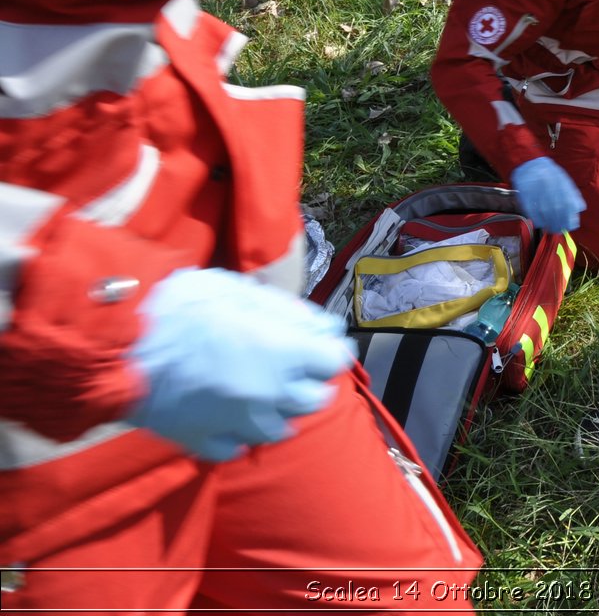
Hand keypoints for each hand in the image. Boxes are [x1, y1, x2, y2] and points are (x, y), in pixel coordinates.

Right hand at [127, 268, 352, 460]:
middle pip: (315, 399)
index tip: (319, 343)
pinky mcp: (202, 441)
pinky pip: (234, 448)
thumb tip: (323, 328)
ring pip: (280, 430)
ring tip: (262, 395)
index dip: (329, 349)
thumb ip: (290, 314)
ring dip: (278, 412)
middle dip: (310, 382)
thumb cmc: (183, 305)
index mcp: (285, 353)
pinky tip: (229, 419)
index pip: (335, 360)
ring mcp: (237, 423)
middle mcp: (270, 394)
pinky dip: (237, 435)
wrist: (121, 340)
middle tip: (293, 368)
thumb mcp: (244, 292)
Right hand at [511, 156, 586, 233]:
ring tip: (550, 228)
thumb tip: (579, 208)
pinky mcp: (526, 193)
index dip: (569, 218)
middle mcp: (550, 185)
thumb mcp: (564, 180)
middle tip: (559, 230)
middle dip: (559, 223)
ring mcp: (538, 189)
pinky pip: (532, 210)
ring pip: (545, 211)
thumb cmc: (549, 174)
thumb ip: (572, 194)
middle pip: (557, 210)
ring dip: (549, 223)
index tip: (569, 226)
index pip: (569, 204)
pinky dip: (537, 219)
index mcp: (562, 182)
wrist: (530, 163)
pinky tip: (540, 223)